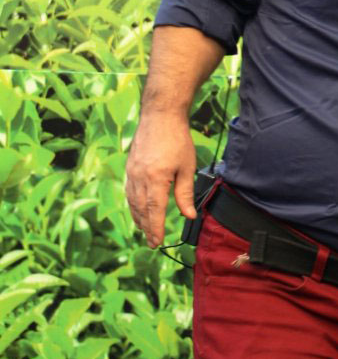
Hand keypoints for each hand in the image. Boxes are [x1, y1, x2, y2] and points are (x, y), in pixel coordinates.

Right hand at [124, 113, 197, 247]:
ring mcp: (132, 172)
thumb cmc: (177, 140)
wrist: (160, 116)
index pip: (154, 211)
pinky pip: (129, 192)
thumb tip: (189, 215)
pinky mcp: (129, 167)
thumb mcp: (187, 167)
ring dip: (138, 218)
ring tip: (145, 230)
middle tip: (152, 242)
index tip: (157, 242)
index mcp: (156, 179)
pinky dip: (133, 205)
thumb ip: (185, 193)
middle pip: (141, 210)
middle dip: (146, 228)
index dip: (156, 228)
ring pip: (132, 202)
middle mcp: (140, 178)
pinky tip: (138, 210)